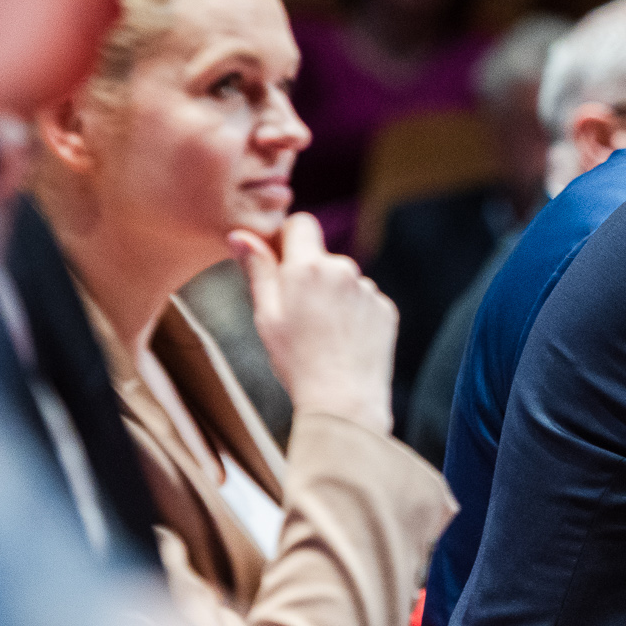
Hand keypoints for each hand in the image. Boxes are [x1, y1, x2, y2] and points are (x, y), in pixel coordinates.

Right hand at [230, 212, 396, 435]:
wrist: (343, 402)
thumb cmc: (296, 362)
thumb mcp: (266, 316)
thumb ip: (257, 270)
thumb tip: (240, 235)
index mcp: (309, 267)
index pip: (301, 224)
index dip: (288, 240)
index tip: (280, 263)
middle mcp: (344, 270)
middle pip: (322, 258)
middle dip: (309, 276)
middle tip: (297, 316)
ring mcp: (368, 290)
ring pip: (344, 282)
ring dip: (332, 297)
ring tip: (322, 337)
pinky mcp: (386, 310)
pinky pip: (364, 302)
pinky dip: (353, 315)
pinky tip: (344, 343)